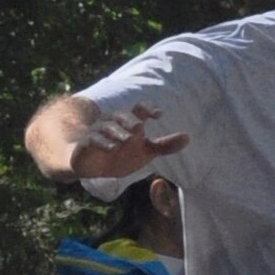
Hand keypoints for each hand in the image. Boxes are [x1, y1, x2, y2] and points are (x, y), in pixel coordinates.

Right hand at [70, 102, 189, 182]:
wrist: (93, 166)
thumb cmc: (121, 154)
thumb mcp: (145, 152)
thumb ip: (164, 145)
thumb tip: (188, 137)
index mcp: (129, 123)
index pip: (139, 109)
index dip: (148, 108)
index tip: (159, 115)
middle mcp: (113, 124)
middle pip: (121, 115)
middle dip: (130, 120)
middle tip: (139, 127)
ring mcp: (98, 133)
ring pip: (106, 126)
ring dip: (117, 132)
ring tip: (128, 139)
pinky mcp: (86, 144)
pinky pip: (92, 139)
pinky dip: (102, 143)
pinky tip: (112, 148)